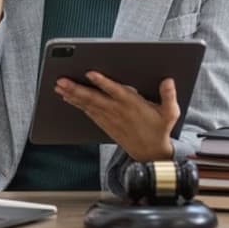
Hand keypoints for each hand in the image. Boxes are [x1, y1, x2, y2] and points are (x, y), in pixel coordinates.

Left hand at [55, 74, 178, 161]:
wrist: (150, 154)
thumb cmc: (159, 129)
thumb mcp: (170, 113)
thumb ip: (168, 96)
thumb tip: (168, 80)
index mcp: (132, 104)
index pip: (115, 91)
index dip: (102, 82)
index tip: (90, 73)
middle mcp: (117, 110)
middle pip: (94, 98)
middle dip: (76, 89)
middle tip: (61, 81)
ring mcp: (109, 118)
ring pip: (87, 105)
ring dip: (72, 95)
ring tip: (58, 87)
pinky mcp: (105, 124)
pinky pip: (88, 113)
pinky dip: (77, 105)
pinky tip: (67, 97)